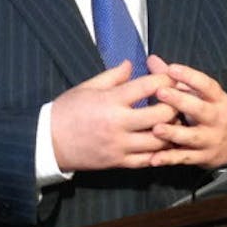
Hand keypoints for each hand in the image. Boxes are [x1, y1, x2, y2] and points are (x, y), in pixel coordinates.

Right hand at [50, 60, 178, 170]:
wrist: (48, 141)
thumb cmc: (67, 110)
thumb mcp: (87, 87)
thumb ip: (113, 76)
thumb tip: (131, 64)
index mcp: (111, 100)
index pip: (148, 87)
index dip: (165, 80)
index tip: (172, 77)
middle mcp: (118, 123)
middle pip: (161, 115)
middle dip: (175, 106)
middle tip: (177, 101)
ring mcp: (120, 145)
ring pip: (159, 140)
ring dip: (170, 131)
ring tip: (173, 122)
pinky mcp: (118, 162)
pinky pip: (147, 160)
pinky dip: (159, 153)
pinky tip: (163, 143)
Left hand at [147, 57, 226, 168]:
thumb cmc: (209, 112)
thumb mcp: (200, 94)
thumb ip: (175, 79)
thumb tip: (152, 59)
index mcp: (217, 99)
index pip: (207, 85)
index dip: (190, 77)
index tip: (172, 69)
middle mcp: (217, 119)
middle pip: (200, 110)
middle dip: (181, 101)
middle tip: (160, 92)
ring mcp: (210, 139)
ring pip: (192, 136)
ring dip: (174, 133)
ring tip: (156, 128)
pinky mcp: (203, 158)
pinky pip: (184, 158)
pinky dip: (169, 159)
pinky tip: (153, 158)